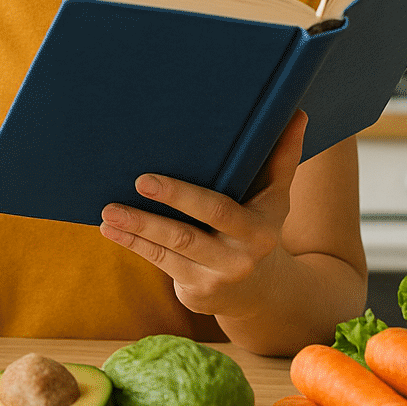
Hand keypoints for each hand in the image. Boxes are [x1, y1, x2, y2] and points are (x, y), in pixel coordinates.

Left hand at [98, 110, 307, 322]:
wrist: (265, 292)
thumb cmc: (261, 226)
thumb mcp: (276, 196)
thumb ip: (282, 157)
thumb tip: (297, 113)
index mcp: (259, 227)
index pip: (217, 210)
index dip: (181, 195)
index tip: (146, 179)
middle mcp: (240, 256)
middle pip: (189, 233)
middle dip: (152, 215)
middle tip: (126, 189)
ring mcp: (217, 276)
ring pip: (170, 249)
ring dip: (136, 229)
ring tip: (108, 211)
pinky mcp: (197, 291)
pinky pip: (161, 263)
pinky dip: (134, 245)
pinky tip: (111, 230)